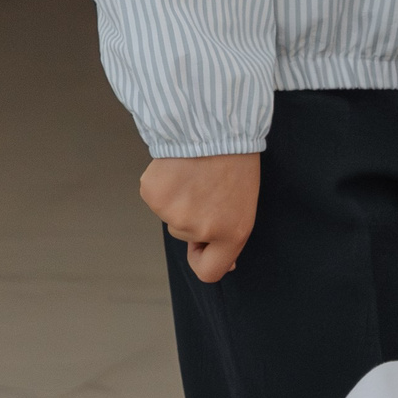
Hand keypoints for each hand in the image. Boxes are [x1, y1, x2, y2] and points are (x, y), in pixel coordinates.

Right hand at [139, 153, 259, 281]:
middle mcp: (201, 229)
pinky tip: (179, 169)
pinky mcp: (153, 195)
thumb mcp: (245, 203)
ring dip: (179, 199)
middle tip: (208, 187)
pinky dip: (164, 186)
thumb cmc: (236, 161)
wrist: (216, 126)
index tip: (204, 244)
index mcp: (231, 233)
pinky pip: (155, 198)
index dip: (203, 257)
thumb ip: (230, 234)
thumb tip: (226, 265)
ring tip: (196, 175)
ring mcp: (173, 214)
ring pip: (170, 215)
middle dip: (194, 215)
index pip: (209, 272)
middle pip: (186, 235)